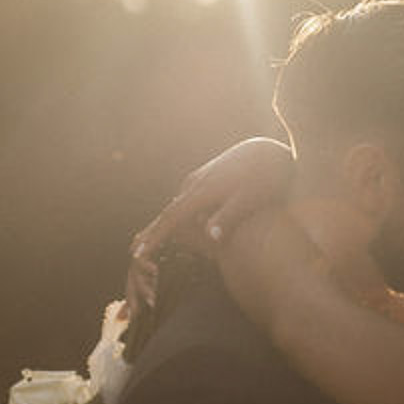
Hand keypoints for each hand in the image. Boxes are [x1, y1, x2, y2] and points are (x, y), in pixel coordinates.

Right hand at [126, 137, 295, 314]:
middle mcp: (195, 184)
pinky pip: (187, 200)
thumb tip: (210, 236)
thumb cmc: (265, 178)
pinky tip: (178, 223)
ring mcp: (199, 179)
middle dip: (152, 232)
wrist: (269, 150)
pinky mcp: (206, 178)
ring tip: (150, 240)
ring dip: (166, 224)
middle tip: (134, 251)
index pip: (172, 218)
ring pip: (178, 207)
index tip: (139, 253)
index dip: (155, 237)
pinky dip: (179, 214)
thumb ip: (229, 217)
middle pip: (169, 213)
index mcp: (202, 191)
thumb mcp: (250, 199)